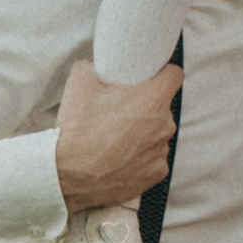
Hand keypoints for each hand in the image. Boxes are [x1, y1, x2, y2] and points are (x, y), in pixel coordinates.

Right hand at [53, 57, 179, 212]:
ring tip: (115, 139)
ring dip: (142, 133)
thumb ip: (92, 67)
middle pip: (162, 107)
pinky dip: (140, 158)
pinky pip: (153, 158)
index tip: (149, 79)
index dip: (161, 74)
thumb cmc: (77, 130)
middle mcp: (164, 125)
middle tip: (119, 112)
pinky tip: (119, 158)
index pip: (174, 75)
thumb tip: (95, 66)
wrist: (68, 176)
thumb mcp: (79, 84)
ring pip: (157, 134)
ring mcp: (161, 152)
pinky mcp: (156, 174)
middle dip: (145, 106)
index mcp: (153, 100)